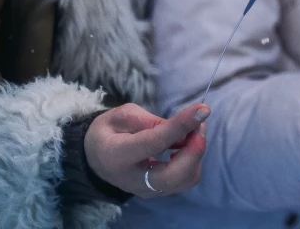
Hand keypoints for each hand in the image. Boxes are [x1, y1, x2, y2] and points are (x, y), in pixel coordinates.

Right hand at [84, 101, 209, 197]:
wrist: (96, 158)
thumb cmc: (109, 132)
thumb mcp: (123, 116)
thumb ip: (153, 121)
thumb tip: (186, 124)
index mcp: (117, 155)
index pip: (154, 143)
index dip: (181, 126)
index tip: (203, 109)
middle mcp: (132, 180)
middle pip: (174, 175)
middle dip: (195, 149)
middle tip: (199, 123)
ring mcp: (147, 190)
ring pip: (185, 179)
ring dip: (196, 153)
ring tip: (191, 131)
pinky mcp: (159, 191)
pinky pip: (185, 179)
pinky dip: (193, 160)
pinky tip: (185, 144)